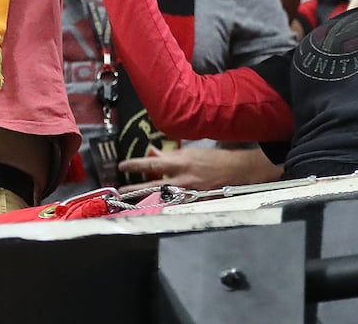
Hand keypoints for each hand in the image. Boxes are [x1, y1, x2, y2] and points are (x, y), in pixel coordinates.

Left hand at [117, 146, 279, 190]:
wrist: (236, 171)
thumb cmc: (212, 159)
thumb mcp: (190, 151)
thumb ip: (170, 155)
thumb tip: (152, 153)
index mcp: (182, 162)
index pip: (153, 163)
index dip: (136, 165)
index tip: (122, 166)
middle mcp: (183, 179)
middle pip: (154, 184)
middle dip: (136, 188)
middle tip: (121, 191)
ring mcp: (189, 193)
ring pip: (162, 196)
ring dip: (148, 197)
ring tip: (133, 200)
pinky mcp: (194, 202)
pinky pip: (175, 203)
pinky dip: (165, 203)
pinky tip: (156, 206)